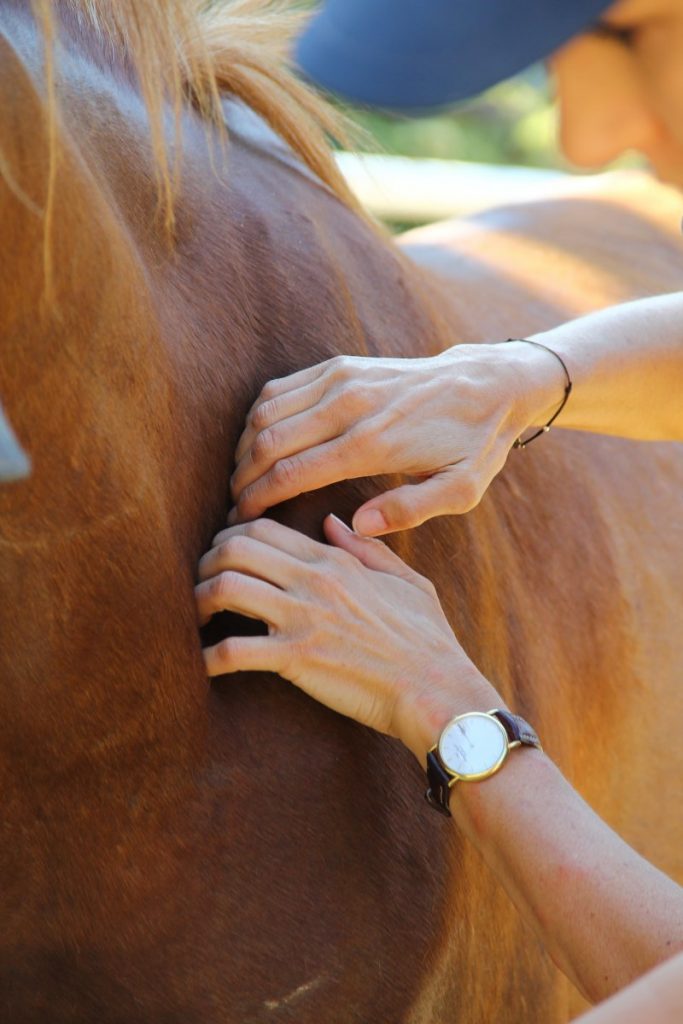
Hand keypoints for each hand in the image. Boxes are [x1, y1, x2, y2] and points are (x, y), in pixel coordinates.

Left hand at [196, 515, 497, 760]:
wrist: (437, 690)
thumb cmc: (428, 641)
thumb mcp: (407, 581)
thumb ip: (367, 548)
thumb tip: (333, 521)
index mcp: (334, 560)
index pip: (262, 528)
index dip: (229, 536)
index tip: (222, 556)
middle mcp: (313, 581)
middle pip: (233, 549)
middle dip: (206, 563)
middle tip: (202, 585)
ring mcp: (303, 618)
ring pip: (224, 588)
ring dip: (198, 601)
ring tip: (196, 619)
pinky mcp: (296, 658)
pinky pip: (234, 651)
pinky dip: (208, 657)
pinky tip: (200, 665)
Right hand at [230, 342, 564, 534]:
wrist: (488, 382)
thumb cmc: (473, 444)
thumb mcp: (461, 489)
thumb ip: (410, 510)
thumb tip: (359, 525)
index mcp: (373, 443)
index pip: (293, 472)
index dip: (258, 498)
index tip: (241, 519)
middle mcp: (350, 405)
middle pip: (269, 441)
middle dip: (242, 477)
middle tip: (234, 505)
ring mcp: (342, 379)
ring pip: (266, 412)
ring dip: (244, 447)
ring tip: (242, 478)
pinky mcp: (340, 364)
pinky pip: (280, 388)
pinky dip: (259, 416)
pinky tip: (258, 442)